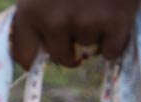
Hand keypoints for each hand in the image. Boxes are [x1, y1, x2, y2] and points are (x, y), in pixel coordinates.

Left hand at [11, 0, 140, 69]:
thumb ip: (36, 14)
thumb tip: (39, 49)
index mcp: (29, 12)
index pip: (24, 56)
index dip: (37, 57)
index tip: (47, 52)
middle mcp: (54, 22)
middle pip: (61, 57)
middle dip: (71, 47)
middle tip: (81, 23)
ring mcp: (85, 23)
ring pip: (89, 49)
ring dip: (95, 34)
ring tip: (99, 5)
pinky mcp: (114, 22)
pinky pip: (112, 50)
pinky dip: (116, 40)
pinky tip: (116, 18)